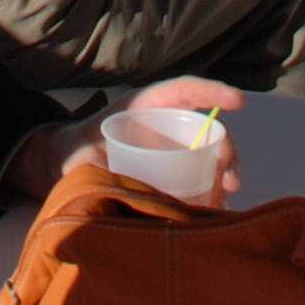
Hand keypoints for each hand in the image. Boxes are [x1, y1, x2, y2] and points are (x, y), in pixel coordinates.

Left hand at [15, 77, 249, 202]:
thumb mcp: (80, 155)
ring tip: (224, 204)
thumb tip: (114, 183)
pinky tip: (214, 213)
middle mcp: (164, 123)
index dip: (212, 91)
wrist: (66, 167)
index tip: (238, 100)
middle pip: (205, 129)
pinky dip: (210, 194)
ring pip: (208, 156)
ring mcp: (171, 147)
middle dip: (226, 151)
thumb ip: (92, 166)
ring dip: (223, 178)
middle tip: (232, 182)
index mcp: (144, 107)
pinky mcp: (172, 171)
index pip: (184, 91)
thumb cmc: (74, 152)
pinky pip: (199, 178)